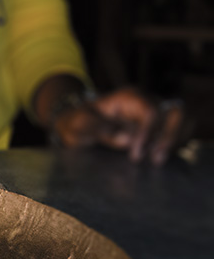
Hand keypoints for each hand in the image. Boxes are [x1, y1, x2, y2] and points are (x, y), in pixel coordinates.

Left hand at [34, 76, 188, 165]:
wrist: (77, 122)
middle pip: (174, 112)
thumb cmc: (77, 120)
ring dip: (175, 140)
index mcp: (129, 97)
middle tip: (155, 159)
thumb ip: (100, 128)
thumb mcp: (79, 123)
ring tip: (158, 160)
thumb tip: (126, 139)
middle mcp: (146, 101)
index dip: (148, 133)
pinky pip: (178, 130)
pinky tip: (161, 156)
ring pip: (181, 120)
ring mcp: (154, 112)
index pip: (150, 112)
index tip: (136, 154)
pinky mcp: (157, 124)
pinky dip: (175, 142)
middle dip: (169, 136)